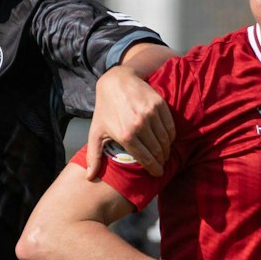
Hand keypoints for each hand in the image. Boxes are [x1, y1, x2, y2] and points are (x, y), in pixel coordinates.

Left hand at [85, 65, 173, 180]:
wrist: (116, 81)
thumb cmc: (105, 108)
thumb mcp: (96, 131)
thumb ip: (94, 156)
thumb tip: (89, 178)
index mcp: (125, 135)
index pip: (146, 159)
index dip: (154, 169)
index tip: (157, 173)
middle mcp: (139, 125)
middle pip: (157, 151)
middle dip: (161, 161)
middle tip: (162, 164)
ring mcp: (150, 114)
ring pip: (165, 140)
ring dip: (167, 150)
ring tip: (165, 154)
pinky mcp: (159, 105)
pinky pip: (170, 127)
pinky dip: (171, 136)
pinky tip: (167, 140)